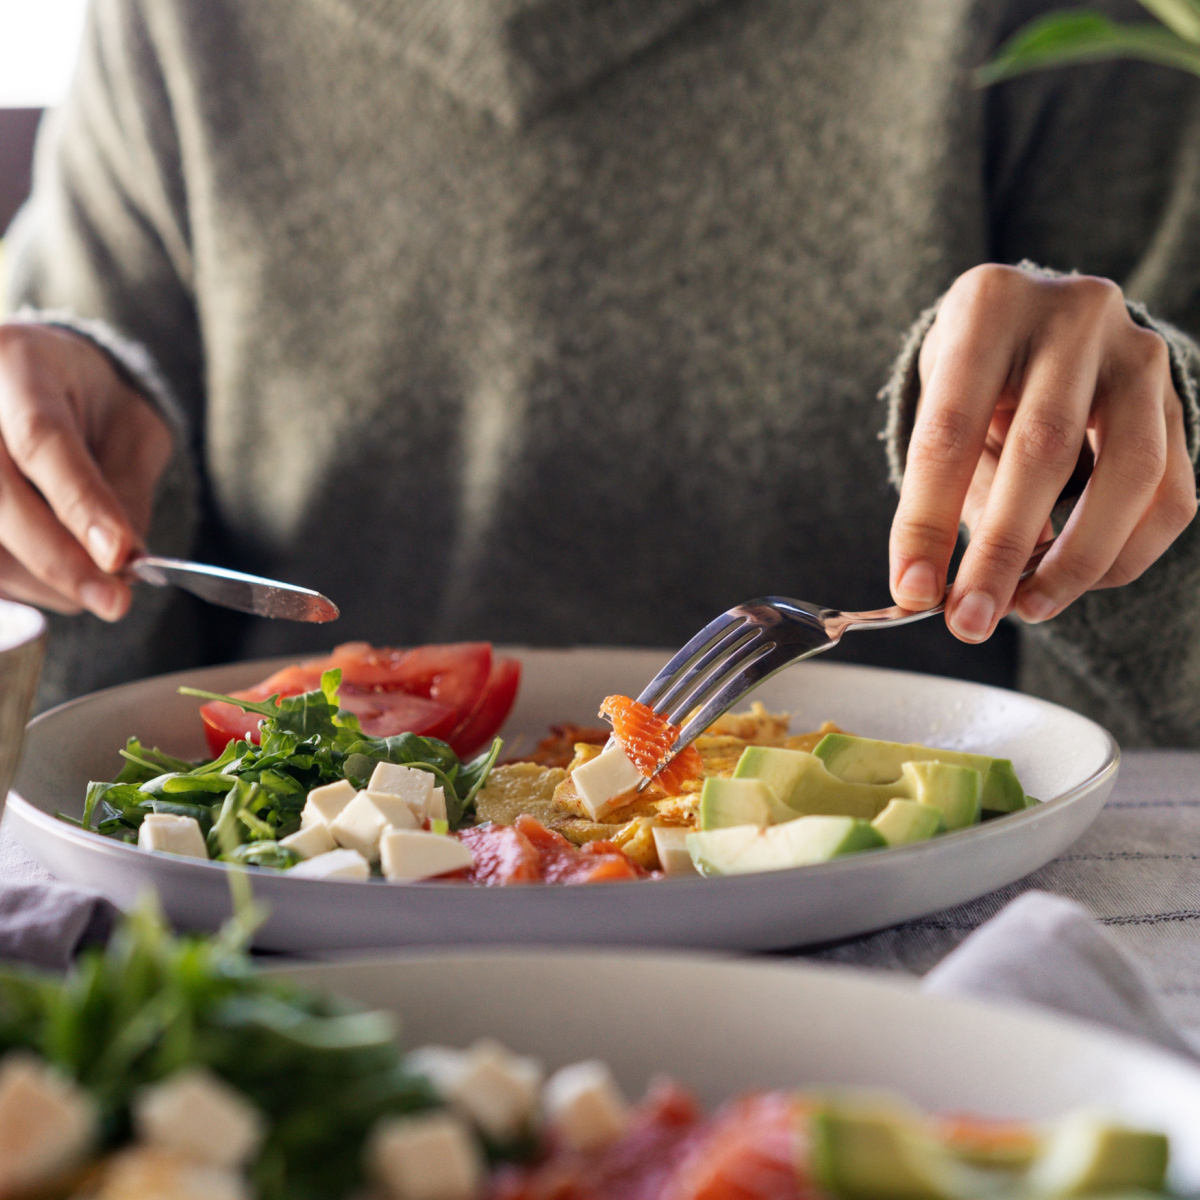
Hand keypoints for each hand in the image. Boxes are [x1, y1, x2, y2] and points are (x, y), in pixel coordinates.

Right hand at [0, 322, 172, 619]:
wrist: (44, 381)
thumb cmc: (93, 405)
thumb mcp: (132, 430)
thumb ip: (126, 489)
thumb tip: (124, 563)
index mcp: (19, 362)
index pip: (43, 439)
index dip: (81, 505)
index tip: (121, 557)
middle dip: (59, 559)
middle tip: (115, 600)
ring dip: (39, 579)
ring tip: (94, 586)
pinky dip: (17, 581)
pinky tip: (55, 580)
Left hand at [889, 264, 1197, 641]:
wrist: (1045, 319)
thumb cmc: (979, 370)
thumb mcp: (943, 402)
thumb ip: (950, 485)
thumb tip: (936, 588)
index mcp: (990, 308)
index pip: (949, 430)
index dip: (927, 519)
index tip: (913, 589)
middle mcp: (1074, 315)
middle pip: (1041, 451)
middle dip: (1001, 552)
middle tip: (971, 620)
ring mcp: (1138, 353)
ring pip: (1130, 474)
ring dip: (1076, 561)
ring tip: (1027, 608)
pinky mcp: (1179, 397)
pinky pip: (1171, 492)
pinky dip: (1126, 552)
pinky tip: (1078, 581)